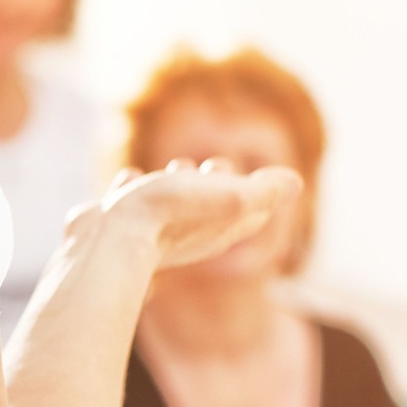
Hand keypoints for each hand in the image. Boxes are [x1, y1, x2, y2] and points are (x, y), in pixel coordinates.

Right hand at [100, 159, 302, 270]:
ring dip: (179, 184)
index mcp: (224, 228)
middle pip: (214, 208)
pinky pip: (133, 203)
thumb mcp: (232, 196)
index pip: (252, 209)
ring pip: (173, 205)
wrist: (111, 241)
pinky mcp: (120, 227)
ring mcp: (154, 233)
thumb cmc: (172, 213)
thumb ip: (265, 191)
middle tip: (213, 165)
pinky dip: (136, 188)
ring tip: (177, 167)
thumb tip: (294, 181)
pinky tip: (130, 176)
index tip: (246, 169)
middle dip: (217, 183)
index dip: (255, 188)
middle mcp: (192, 235)